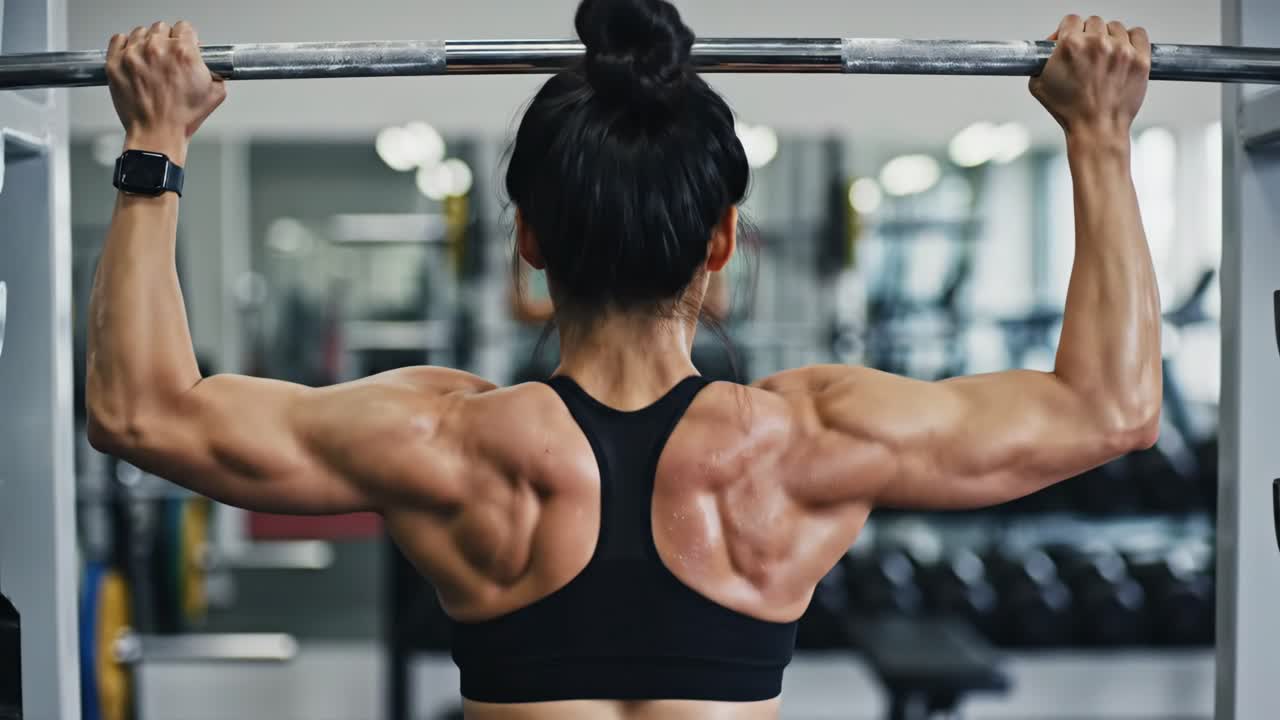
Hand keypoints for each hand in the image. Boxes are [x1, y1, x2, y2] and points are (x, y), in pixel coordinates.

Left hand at [105, 21, 225, 163]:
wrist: (157, 134)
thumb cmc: (181, 118)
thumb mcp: (215, 94)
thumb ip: (216, 72)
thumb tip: (214, 66)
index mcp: (183, 53)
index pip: (185, 28)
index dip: (188, 38)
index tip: (185, 46)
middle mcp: (157, 49)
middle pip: (162, 27)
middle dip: (168, 40)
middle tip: (168, 57)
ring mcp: (133, 55)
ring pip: (140, 31)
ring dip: (147, 42)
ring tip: (151, 59)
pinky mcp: (115, 63)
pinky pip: (118, 39)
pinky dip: (126, 44)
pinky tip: (134, 56)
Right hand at [1029, 15, 1150, 141]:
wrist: (1096, 129)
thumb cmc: (1069, 111)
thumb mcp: (1038, 85)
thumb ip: (1041, 60)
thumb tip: (1048, 48)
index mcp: (1071, 45)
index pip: (1071, 20)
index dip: (1067, 31)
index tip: (1070, 41)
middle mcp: (1098, 43)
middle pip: (1094, 22)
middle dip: (1088, 35)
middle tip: (1087, 54)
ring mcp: (1122, 50)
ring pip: (1115, 27)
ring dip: (1109, 38)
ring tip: (1105, 57)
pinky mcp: (1140, 59)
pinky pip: (1138, 33)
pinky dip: (1131, 39)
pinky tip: (1123, 51)